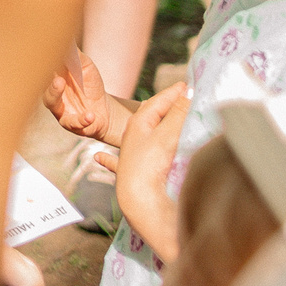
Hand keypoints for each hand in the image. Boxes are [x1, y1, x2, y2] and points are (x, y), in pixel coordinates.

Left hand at [109, 82, 190, 257]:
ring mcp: (129, 157)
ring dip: (148, 127)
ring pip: (138, 136)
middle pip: (148, 117)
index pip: (157, 102)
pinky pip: (116, 163)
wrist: (138, 200)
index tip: (188, 85)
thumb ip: (178, 113)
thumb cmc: (151, 164)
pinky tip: (96, 158)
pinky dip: (109, 159)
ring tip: (155, 118)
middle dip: (163, 107)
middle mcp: (131, 137)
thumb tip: (189, 92)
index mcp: (139, 123)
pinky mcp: (128, 176)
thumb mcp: (167, 135)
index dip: (172, 93)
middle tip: (180, 98)